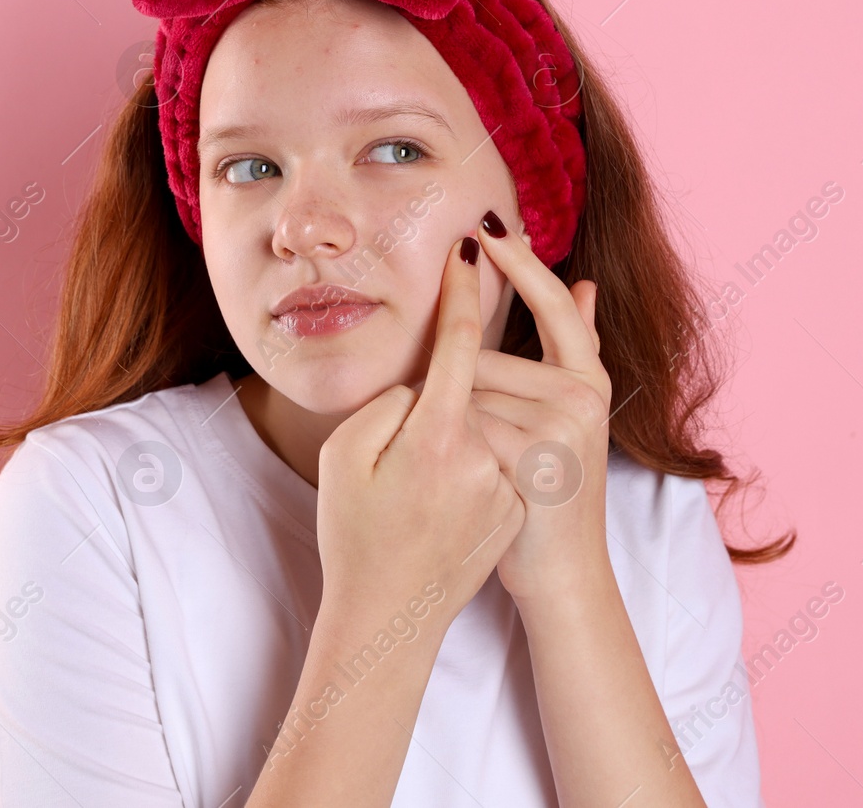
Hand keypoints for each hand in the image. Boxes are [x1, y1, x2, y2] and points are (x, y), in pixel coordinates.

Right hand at [315, 234, 525, 632]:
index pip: (458, 342)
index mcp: (437, 436)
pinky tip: (440, 494)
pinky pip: (496, 454)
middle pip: (474, 380)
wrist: (391, 615)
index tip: (469, 247)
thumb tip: (428, 372)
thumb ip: (389, 401)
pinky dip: (475, 455)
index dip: (464, 291)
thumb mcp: (346, 458)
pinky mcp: (516, 504)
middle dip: (446, 382)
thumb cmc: (354, 535)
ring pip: (487, 417)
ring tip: (420, 474)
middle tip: (406, 437)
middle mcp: (481, 454)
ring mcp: (505, 482)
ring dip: (462, 421)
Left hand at [470, 211, 615, 604]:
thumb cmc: (549, 489)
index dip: (520, 263)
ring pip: (468, 394)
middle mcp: (583, 398)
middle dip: (457, 391)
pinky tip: (460, 479)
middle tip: (470, 444)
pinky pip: (464, 429)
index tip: (485, 225)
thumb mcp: (571, 414)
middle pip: (484, 361)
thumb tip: (586, 281)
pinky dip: (449, 448)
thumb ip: (578, 347)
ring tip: (471, 468)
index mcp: (590, 380)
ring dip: (451, 423)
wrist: (561, 573)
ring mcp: (563, 429)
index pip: (553, 304)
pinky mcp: (535, 462)